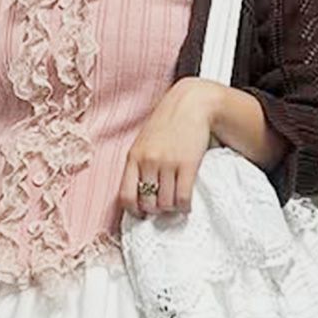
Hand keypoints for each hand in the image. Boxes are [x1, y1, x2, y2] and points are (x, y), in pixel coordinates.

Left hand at [117, 78, 217, 216]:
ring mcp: (168, 163)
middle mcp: (148, 161)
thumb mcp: (144, 141)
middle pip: (148, 203)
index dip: (134, 211)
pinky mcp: (187, 165)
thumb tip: (140, 194)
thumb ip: (139, 164)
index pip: (126, 196)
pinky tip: (187, 203)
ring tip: (176, 202)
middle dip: (156, 210)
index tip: (143, 213)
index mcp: (133, 157)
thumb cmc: (167, 123)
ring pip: (166, 203)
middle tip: (164, 206)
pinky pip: (183, 198)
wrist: (191, 104)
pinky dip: (185, 206)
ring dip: (172, 208)